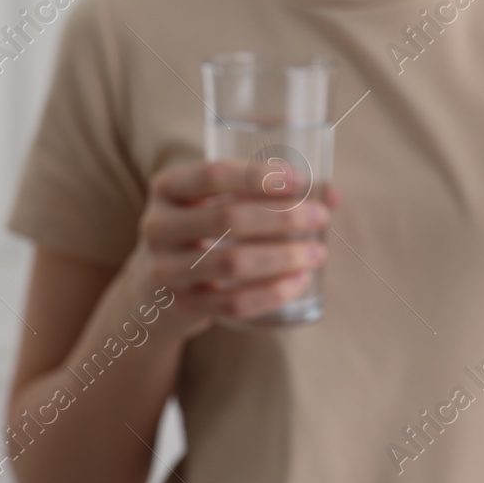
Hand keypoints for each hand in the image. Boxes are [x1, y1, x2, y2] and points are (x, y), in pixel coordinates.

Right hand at [127, 160, 337, 336]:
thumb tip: (332, 195)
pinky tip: (299, 282)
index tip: (301, 181)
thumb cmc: (200, 230)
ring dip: (283, 257)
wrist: (151, 291)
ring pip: (232, 264)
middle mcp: (158, 226)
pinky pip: (232, 304)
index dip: (259, 176)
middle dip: (282, 217)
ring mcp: (165, 270)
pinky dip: (272, 293)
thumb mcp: (216, 202)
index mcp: (167, 187)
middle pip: (228, 218)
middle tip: (320, 217)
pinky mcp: (181, 307)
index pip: (213, 174)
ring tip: (317, 253)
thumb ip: (266, 193)